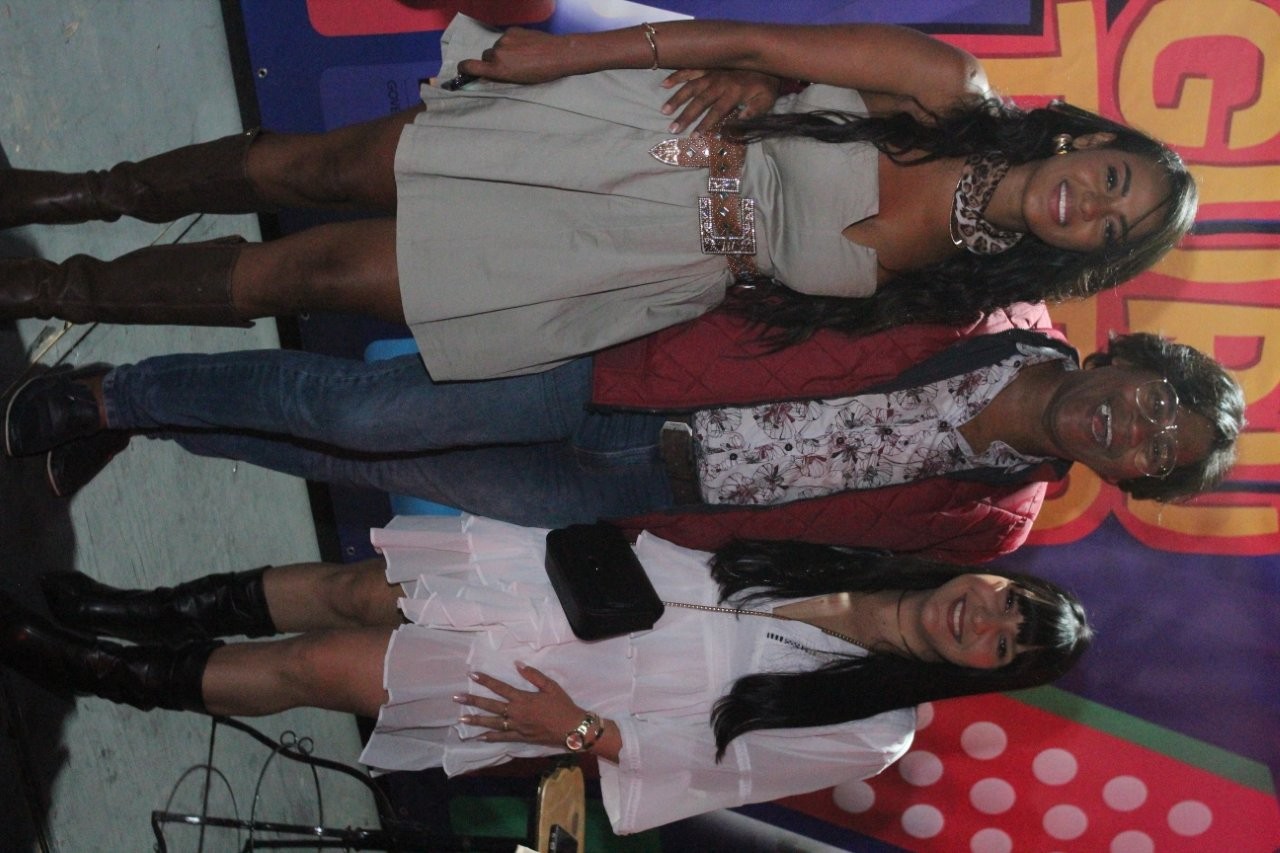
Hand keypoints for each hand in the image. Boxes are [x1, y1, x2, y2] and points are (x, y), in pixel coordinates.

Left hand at [456, 663, 586, 748]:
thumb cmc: (562, 705)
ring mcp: (517, 727)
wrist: (572, 728)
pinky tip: (479, 737)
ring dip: (476, 720)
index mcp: (523, 698)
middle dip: (473, 701)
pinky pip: (502, 738)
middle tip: (456, 698)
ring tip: (461, 719)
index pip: (500, 687)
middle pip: (490, 706)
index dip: (486, 680)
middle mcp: (516, 713)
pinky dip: (490, 737)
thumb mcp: (551, 686)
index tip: (472, 674)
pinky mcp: (520, 738)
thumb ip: (533, 675)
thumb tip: (517, 664)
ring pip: (492, 723)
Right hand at [458, 28, 580, 83]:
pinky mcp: (512, 30)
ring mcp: (504, 40)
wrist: (558, 54)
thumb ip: (500, 75)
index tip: (463, 69)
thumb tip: (489, 72)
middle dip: (493, 61)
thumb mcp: (518, 81)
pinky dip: (511, 42)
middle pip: (486, 56)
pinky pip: (506, 38)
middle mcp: (497, 53)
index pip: (469, 66)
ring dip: (504, 50)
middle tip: (508, 65)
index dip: (463, 68)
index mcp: (498, 70)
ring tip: (521, 55)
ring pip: (496, 46)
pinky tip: (525, 46)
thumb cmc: (540, 73)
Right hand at [660, 69, 782, 133]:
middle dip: (685, 116)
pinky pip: (689, 70)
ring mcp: (711, 73)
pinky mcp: (707, 66)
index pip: (716, 112)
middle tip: (673, 128)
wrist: (764, 58)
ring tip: (664, 110)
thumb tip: (740, 120)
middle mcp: (719, 83)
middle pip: (699, 101)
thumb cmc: (765, 84)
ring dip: (677, 98)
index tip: (694, 135)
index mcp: (733, 93)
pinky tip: (664, 84)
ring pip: (691, 86)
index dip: (705, 124)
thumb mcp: (766, 100)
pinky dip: (676, 76)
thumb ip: (754, 111)